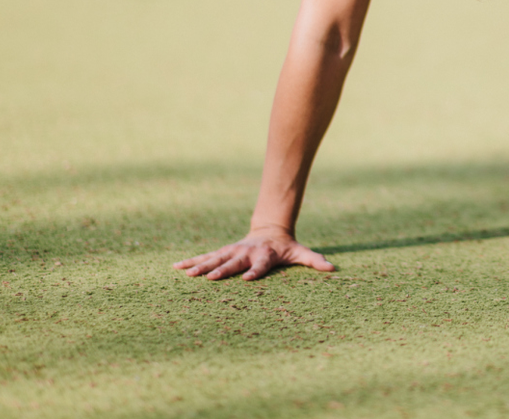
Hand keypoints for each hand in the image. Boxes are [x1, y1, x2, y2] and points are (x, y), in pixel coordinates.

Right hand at [172, 232, 334, 280]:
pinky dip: (191, 261)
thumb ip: (314, 261)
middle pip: (234, 262)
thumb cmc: (286, 248)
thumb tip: (332, 268)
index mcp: (265, 255)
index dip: (256, 271)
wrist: (270, 231)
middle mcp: (247, 252)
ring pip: (215, 258)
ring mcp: (233, 251)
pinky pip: (205, 257)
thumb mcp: (301, 253)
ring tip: (186, 274)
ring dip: (201, 266)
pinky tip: (176, 268)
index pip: (261, 265)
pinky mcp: (223, 251)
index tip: (248, 279)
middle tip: (210, 279)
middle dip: (222, 270)